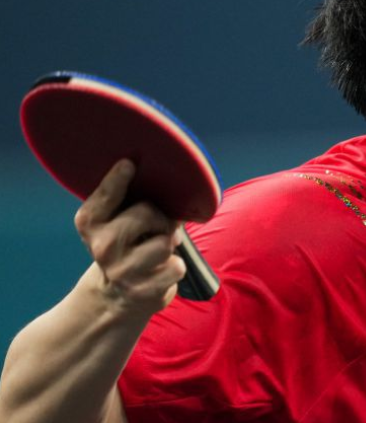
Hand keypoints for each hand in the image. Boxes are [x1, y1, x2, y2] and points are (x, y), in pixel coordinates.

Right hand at [74, 160, 186, 316]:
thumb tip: (171, 181)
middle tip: (156, 227)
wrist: (115, 297)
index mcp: (91, 222)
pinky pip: (177, 266)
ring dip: (169, 243)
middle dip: (160, 217)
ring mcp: (121, 270)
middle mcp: (101, 246)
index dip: (118, 178)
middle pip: (146, 212)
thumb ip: (131, 199)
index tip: (129, 164)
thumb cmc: (127, 246)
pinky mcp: (142, 291)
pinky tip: (160, 271)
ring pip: (165, 241)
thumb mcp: (117, 221)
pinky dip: (175, 267)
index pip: (106, 195)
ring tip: (156, 250)